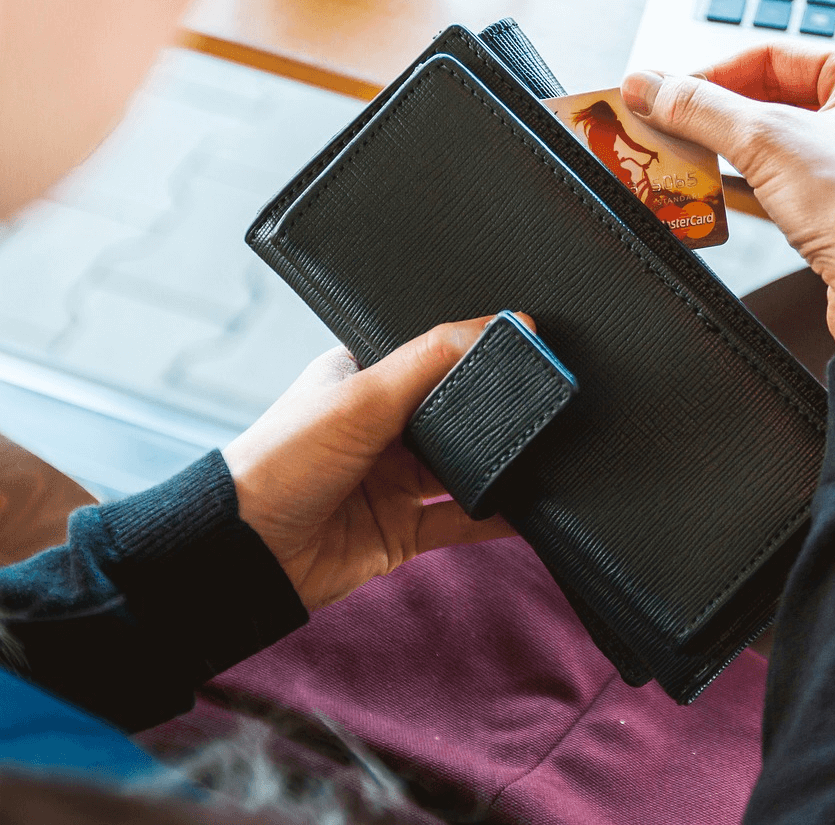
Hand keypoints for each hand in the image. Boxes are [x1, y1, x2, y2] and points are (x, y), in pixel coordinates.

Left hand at [222, 316, 524, 610]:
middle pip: (455, 414)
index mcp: (363, 380)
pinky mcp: (402, 530)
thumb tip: (501, 324)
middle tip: (546, 401)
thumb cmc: (280, 462)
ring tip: (545, 451)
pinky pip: (463, 521)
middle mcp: (381, 428)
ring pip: (464, 469)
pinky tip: (531, 508)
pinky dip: (498, 518)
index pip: (433, 357)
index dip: (475, 352)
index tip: (527, 346)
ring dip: (499, 465)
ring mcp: (393, 481)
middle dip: (494, 412)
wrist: (246, 551)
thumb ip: (431, 361)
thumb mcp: (361, 396)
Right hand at [622, 44, 834, 346]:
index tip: (665, 93)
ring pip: (788, 142)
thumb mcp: (766, 143)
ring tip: (691, 157)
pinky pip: (799, 181)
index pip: (774, 55)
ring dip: (736, 150)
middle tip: (670, 126)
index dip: (711, 74)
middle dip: (719, 115)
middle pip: (779, 98)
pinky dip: (761, 182)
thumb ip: (700, 109)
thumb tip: (651, 87)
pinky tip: (732, 193)